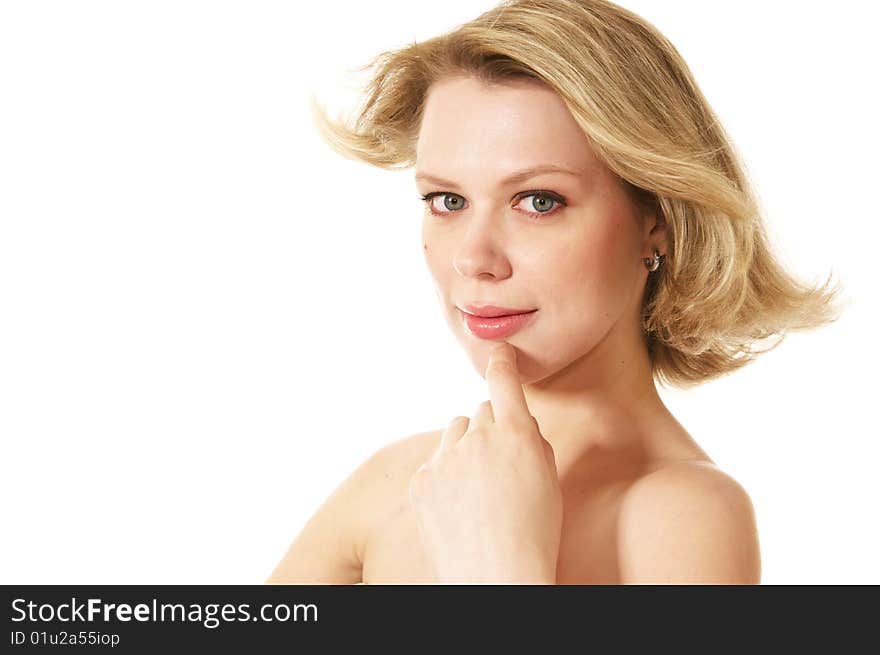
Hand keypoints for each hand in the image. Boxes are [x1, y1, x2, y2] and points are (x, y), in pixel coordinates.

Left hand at [408, 341, 562, 583]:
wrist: (496, 577)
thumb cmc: (534, 535)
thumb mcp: (550, 482)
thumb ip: (533, 442)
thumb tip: (518, 422)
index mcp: (516, 434)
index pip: (504, 382)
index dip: (501, 363)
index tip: (497, 352)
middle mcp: (478, 437)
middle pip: (481, 412)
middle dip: (490, 429)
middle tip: (499, 467)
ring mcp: (446, 458)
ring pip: (455, 432)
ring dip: (465, 447)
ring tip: (477, 489)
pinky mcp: (422, 479)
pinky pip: (435, 462)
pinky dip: (445, 476)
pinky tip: (457, 507)